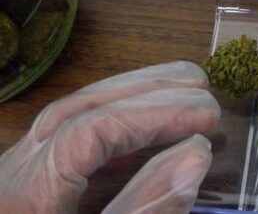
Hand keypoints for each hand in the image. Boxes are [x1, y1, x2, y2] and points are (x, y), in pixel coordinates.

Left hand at [0, 61, 220, 213]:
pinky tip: (142, 132)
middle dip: (146, 90)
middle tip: (202, 87)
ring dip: (131, 95)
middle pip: (79, 108)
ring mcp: (17, 174)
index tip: (206, 117)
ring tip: (182, 88)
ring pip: (72, 112)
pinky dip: (112, 122)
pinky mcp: (27, 182)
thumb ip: (146, 209)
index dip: (155, 115)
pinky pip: (68, 134)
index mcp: (26, 193)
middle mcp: (14, 173)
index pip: (93, 130)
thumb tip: (197, 153)